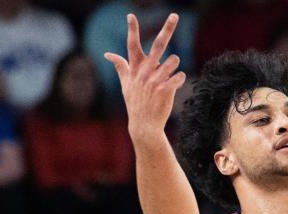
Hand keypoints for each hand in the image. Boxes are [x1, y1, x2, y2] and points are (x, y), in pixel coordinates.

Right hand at [104, 13, 186, 140]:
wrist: (144, 125)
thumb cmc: (135, 103)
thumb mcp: (125, 84)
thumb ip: (120, 66)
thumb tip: (107, 54)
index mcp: (135, 69)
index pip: (132, 45)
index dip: (132, 29)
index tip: (130, 15)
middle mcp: (145, 72)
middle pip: (158, 45)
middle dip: (167, 28)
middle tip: (174, 15)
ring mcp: (155, 80)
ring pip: (174, 60)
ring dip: (173, 66)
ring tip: (167, 77)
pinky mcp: (166, 89)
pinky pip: (180, 76)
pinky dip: (179, 80)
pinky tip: (172, 88)